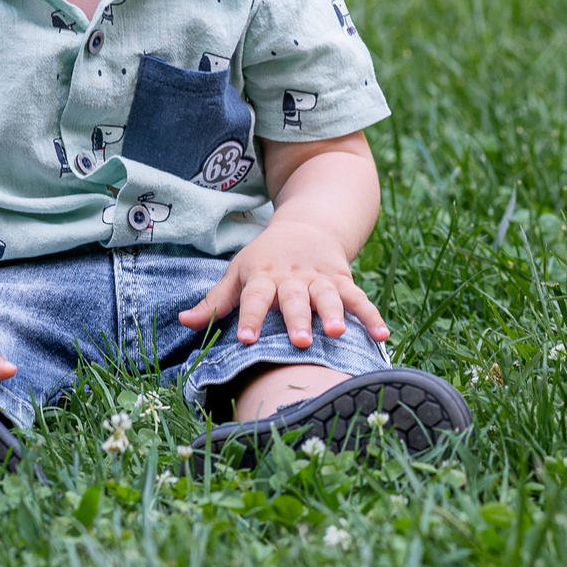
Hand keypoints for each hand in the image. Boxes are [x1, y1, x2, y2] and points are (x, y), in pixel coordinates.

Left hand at [177, 222, 390, 348]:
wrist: (308, 225)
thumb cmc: (266, 258)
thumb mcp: (238, 273)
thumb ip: (215, 301)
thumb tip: (183, 321)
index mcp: (263, 276)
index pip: (254, 298)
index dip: (251, 318)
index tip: (247, 340)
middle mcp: (293, 278)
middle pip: (294, 298)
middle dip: (297, 319)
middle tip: (299, 341)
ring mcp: (321, 279)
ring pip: (328, 296)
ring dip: (334, 314)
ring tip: (338, 333)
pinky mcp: (343, 281)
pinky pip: (359, 299)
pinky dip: (372, 316)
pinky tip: (382, 336)